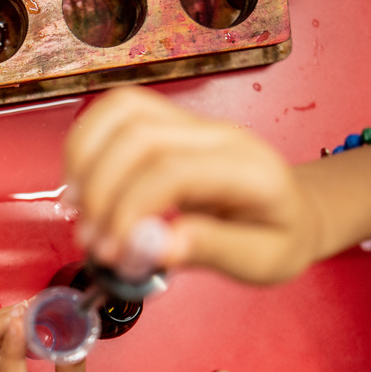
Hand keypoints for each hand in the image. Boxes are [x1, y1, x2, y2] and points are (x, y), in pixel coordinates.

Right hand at [63, 86, 317, 283]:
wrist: (294, 210)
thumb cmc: (279, 237)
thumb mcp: (260, 261)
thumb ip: (208, 250)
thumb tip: (153, 247)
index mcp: (248, 170)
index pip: (172, 171)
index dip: (129, 209)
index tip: (112, 251)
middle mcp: (217, 134)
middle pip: (139, 136)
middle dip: (100, 190)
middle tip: (91, 240)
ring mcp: (191, 122)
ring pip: (121, 111)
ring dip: (85, 158)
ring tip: (76, 208)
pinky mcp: (168, 122)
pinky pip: (117, 111)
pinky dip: (87, 142)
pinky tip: (81, 181)